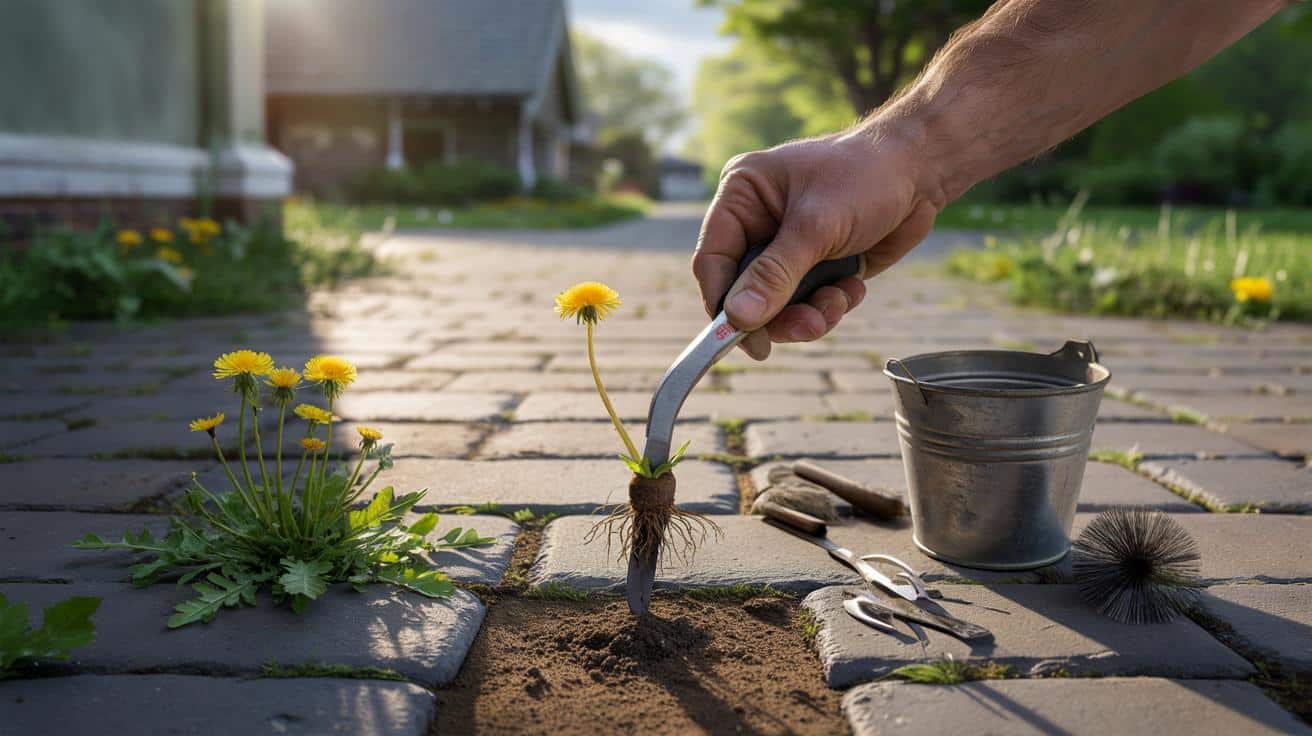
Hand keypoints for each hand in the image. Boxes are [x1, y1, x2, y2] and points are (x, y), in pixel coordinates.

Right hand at [692, 124, 944, 359]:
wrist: (923, 171)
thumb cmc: (866, 176)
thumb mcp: (817, 225)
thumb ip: (775, 274)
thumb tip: (738, 319)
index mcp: (742, 196)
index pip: (713, 260)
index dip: (723, 302)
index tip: (739, 338)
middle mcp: (758, 222)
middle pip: (744, 291)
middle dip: (776, 314)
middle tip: (806, 327)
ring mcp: (788, 247)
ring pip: (777, 305)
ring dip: (808, 314)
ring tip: (837, 303)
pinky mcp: (816, 265)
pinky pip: (807, 304)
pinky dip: (830, 304)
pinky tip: (853, 286)